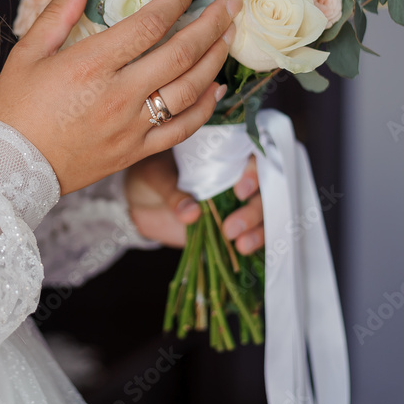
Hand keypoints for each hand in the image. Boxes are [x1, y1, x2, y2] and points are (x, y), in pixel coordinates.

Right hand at [0, 0, 241, 194]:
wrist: (10, 166)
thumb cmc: (15, 107)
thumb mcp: (27, 53)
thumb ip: (57, 12)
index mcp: (91, 65)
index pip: (148, 25)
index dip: (176, 0)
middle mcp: (119, 94)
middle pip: (180, 54)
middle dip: (212, 25)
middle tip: (232, 5)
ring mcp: (131, 126)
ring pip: (189, 90)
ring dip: (214, 60)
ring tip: (228, 37)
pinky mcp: (135, 151)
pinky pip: (181, 129)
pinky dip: (205, 109)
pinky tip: (216, 88)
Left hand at [125, 152, 264, 254]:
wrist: (139, 200)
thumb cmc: (150, 174)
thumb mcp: (156, 177)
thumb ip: (173, 192)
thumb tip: (192, 213)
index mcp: (222, 154)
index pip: (251, 158)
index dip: (253, 173)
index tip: (240, 191)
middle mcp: (236, 176)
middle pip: (264, 190)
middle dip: (254, 210)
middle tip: (231, 228)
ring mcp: (237, 202)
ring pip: (263, 214)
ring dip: (258, 230)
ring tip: (240, 244)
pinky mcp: (233, 225)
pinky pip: (252, 233)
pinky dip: (253, 242)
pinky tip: (243, 249)